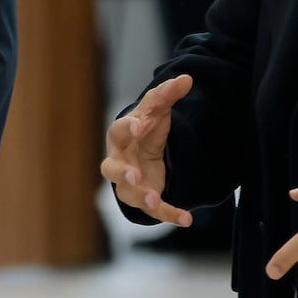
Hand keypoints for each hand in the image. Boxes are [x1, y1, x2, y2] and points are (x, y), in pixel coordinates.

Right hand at [100, 74, 194, 226]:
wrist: (145, 149)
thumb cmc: (145, 126)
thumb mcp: (158, 109)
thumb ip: (168, 94)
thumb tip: (187, 78)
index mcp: (120, 136)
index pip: (119, 131)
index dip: (128, 129)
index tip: (139, 125)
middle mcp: (119, 161)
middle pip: (111, 169)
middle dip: (121, 172)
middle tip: (134, 175)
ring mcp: (129, 182)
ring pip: (127, 194)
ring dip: (141, 197)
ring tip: (155, 199)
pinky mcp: (144, 198)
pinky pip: (154, 210)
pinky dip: (169, 215)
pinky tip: (187, 219)